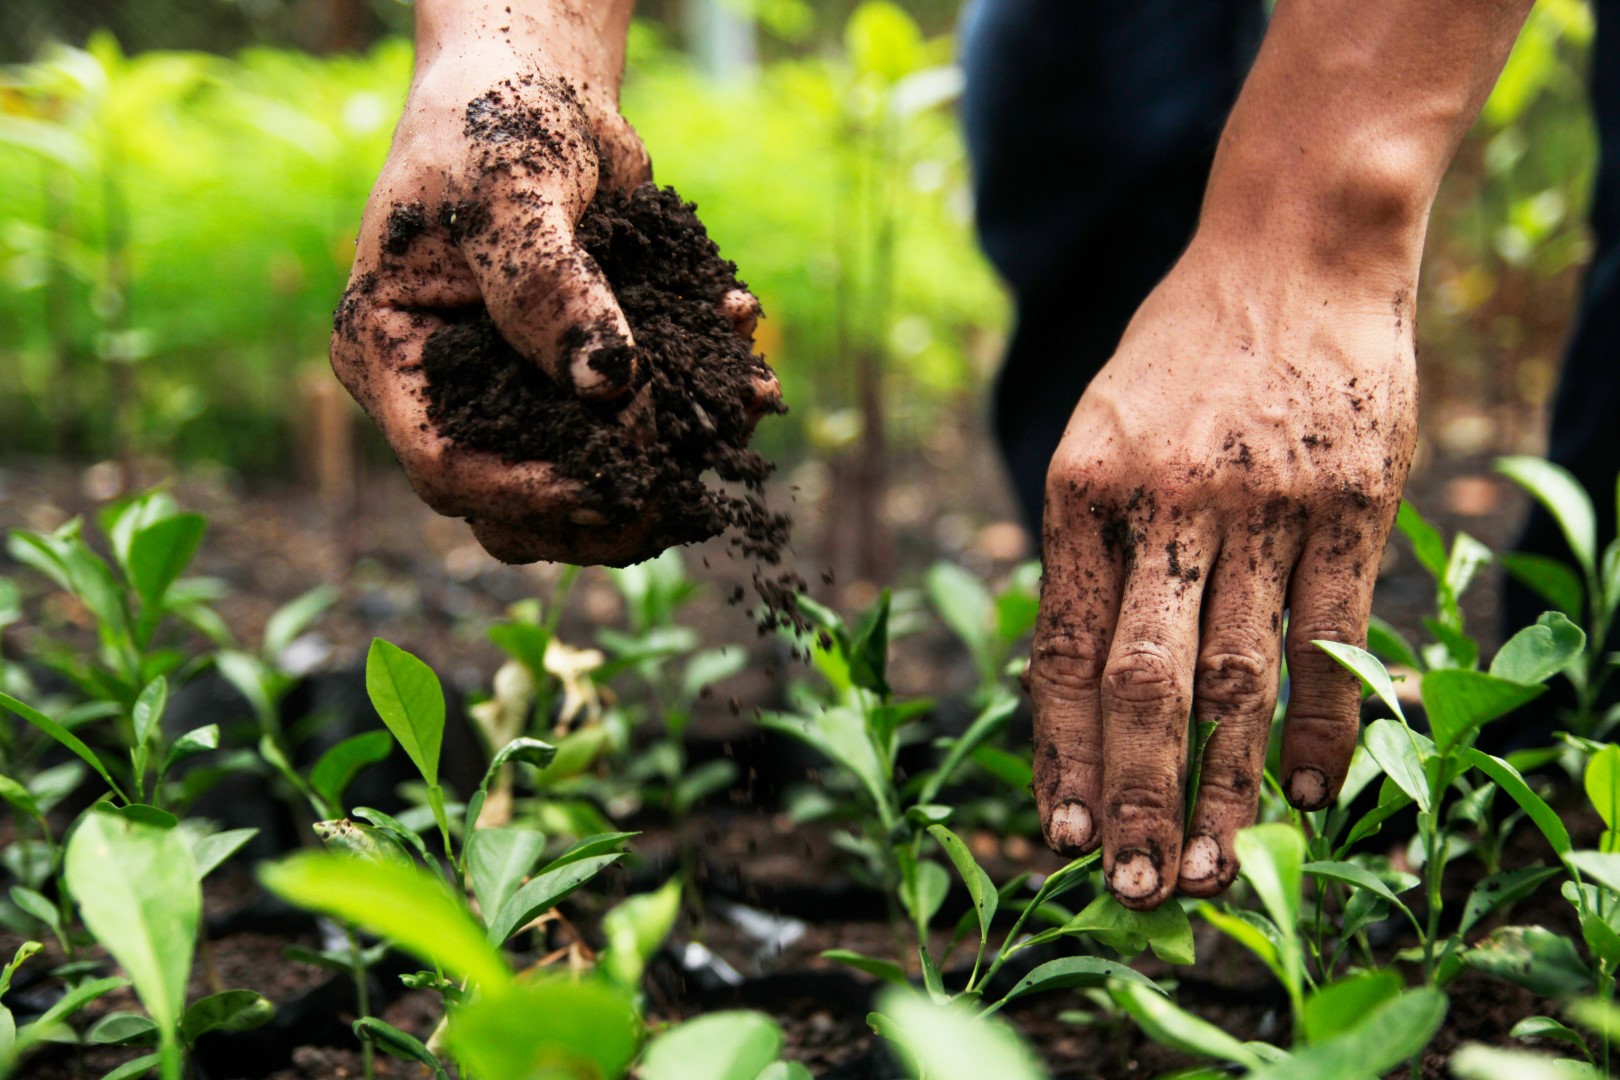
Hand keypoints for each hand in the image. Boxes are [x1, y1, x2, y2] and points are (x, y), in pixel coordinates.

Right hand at [329, 3, 770, 566]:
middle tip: (683, 499)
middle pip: (511, 505)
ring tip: (732, 427)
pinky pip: (634, 431)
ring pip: (578, 483)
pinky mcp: (579, 383)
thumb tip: (609, 384)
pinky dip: (695, 417)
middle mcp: (448, 391)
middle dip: (602, 510)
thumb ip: (549, 285)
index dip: (524, 491)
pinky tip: (748, 378)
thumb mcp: (511, 188)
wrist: (539, 86)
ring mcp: (513, 394)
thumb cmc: (495, 122)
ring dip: (661, 475)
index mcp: (392, 356)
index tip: (608, 483)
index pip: (444, 464)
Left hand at [1026, 236, 1416, 908]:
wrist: (1295, 246)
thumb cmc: (1182, 354)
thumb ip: (1088, 545)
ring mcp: (1265, 500)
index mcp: (1082, 483)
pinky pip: (1333, 637)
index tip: (1062, 833)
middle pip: (1142, 681)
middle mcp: (1166, 498)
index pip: (1060, 648)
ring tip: (1214, 866)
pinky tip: (1304, 793)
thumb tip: (1074, 684)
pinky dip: (1319, 724)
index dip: (1059, 752)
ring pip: (1240, 676)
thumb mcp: (1100, 429)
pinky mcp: (1352, 499)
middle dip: (1135, 797)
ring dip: (1225, 786)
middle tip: (1137, 887)